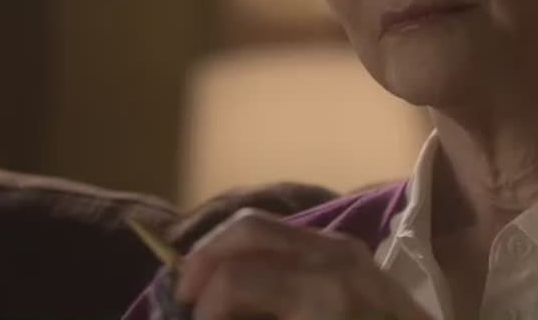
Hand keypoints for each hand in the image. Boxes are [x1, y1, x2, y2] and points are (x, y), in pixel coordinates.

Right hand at [174, 208, 432, 319]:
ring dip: (228, 253)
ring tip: (210, 291)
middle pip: (246, 229)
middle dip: (204, 261)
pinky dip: (258, 253)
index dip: (203, 307)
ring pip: (265, 226)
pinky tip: (248, 283)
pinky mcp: (352, 250)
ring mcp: (346, 247)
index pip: (236, 278)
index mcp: (322, 293)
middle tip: (186, 299)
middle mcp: (332, 256)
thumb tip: (209, 315)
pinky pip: (289, 236)